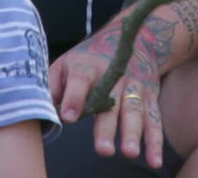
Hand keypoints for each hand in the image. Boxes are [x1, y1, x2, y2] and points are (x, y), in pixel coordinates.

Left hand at [50, 34, 164, 168]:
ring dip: (133, 133)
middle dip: (107, 127)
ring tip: (130, 153)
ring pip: (135, 111)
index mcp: (88, 66)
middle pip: (111, 102)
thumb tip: (42, 111)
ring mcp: (134, 86)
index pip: (81, 79)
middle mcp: (114, 76)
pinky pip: (154, 120)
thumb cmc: (89, 58)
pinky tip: (154, 161)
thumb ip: (53, 86)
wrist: (131, 37)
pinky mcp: (150, 96)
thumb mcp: (66, 63)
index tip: (69, 117)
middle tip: (103, 150)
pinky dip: (156, 142)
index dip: (75, 97)